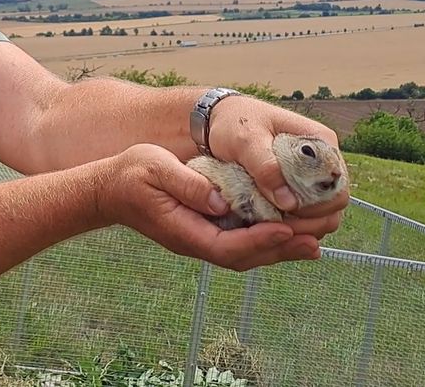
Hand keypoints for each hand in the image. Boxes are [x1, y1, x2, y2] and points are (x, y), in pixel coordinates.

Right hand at [97, 143, 320, 270]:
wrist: (108, 190)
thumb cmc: (130, 175)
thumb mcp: (154, 168)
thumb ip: (187, 184)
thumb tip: (220, 200)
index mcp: (184, 231)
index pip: (228, 245)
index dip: (260, 240)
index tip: (287, 228)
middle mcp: (195, 243)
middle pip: (244, 257)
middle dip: (281, 250)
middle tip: (316, 241)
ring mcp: (200, 240)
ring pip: (246, 255)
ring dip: (280, 250)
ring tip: (314, 241)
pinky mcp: (205, 231)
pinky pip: (241, 243)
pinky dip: (268, 241)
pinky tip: (289, 232)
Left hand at [206, 96, 347, 238]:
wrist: (219, 122)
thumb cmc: (235, 123)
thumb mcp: (246, 140)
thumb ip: (266, 167)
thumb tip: (289, 201)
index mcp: (321, 142)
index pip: (338, 187)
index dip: (318, 207)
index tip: (287, 213)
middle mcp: (323, 162)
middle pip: (334, 206)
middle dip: (310, 222)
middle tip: (278, 227)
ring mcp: (312, 177)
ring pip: (322, 215)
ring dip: (302, 227)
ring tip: (272, 227)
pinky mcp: (297, 190)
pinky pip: (306, 216)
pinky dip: (293, 226)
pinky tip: (270, 224)